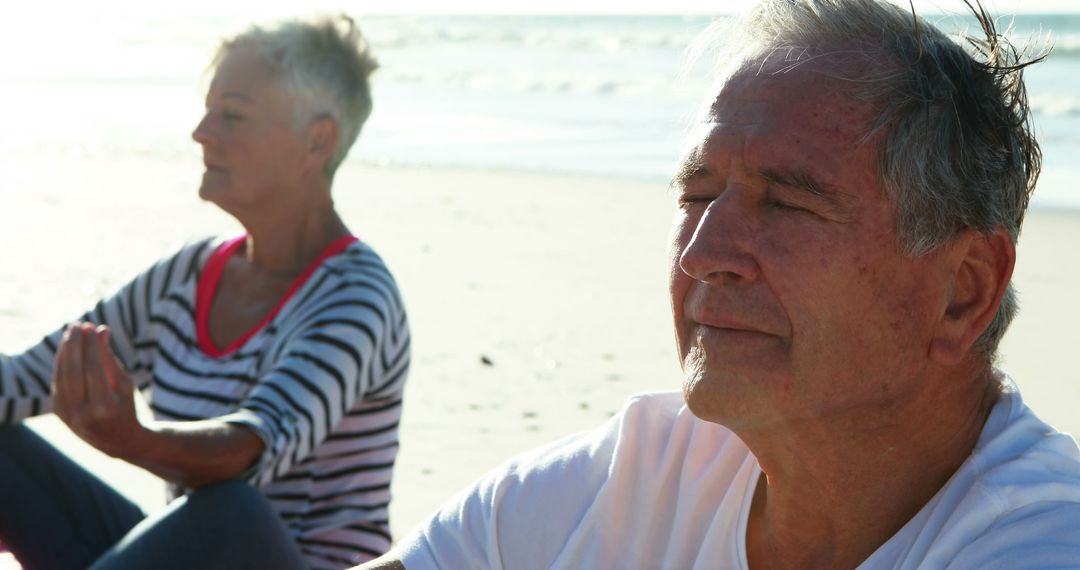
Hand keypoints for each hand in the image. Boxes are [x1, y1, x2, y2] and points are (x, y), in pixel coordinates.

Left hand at [52, 323, 144, 457]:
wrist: (117, 440)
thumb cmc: (125, 406)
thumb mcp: (124, 383)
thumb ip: (109, 358)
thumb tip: (100, 330)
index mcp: (105, 406)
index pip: (93, 368)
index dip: (91, 346)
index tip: (92, 328)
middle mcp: (83, 412)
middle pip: (73, 371)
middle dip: (74, 345)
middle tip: (78, 325)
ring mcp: (68, 415)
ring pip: (62, 376)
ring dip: (65, 351)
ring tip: (72, 333)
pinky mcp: (59, 413)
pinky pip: (58, 383)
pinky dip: (61, 363)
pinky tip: (67, 348)